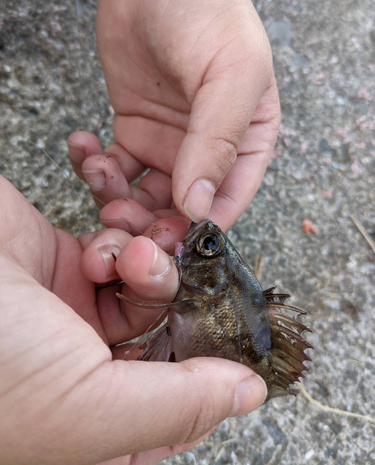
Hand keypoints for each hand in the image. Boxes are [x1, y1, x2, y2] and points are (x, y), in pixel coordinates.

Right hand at [0, 176, 265, 464]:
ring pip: (150, 284)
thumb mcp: (85, 406)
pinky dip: (121, 236)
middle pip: (168, 335)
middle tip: (153, 272)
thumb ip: (175, 406)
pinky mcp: (66, 261)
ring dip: (149, 263)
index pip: (176, 408)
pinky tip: (103, 236)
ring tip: (130, 252)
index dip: (206, 374)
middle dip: (172, 299)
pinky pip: (121, 246)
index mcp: (91, 422)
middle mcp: (87, 369)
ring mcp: (76, 312)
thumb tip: (248, 397)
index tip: (227, 340)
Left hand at [68, 0, 279, 233]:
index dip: (198, 229)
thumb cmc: (211, 15)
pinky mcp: (132, 133)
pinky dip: (94, 170)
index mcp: (245, 146)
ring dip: (116, 198)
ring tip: (99, 170)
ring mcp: (168, 146)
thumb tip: (200, 207)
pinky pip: (113, 169)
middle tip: (119, 217)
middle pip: (180, 210)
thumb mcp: (231, 75)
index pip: (228, 205)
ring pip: (142, 197)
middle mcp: (208, 153)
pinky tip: (84, 148)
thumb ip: (218, 142)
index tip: (166, 241)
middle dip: (148, 222)